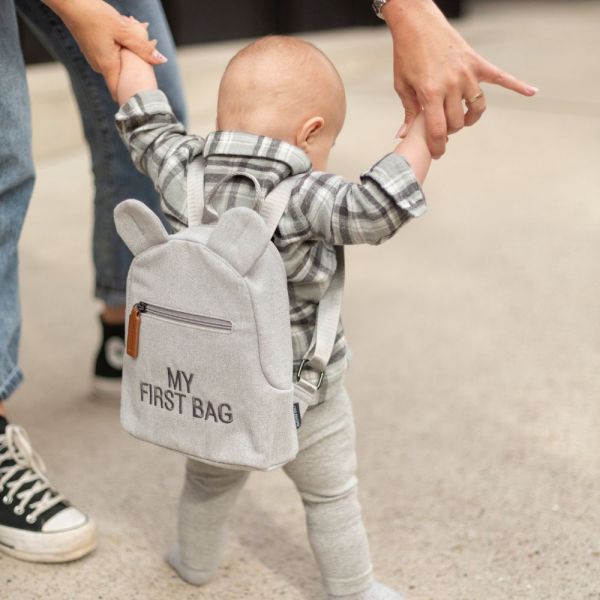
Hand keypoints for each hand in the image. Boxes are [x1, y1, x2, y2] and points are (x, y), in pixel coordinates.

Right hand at [44, 0, 166, 99]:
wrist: (69, 2)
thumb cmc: (94, 15)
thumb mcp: (123, 30)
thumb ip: (143, 47)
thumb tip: (161, 60)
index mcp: (107, 66)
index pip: (120, 93)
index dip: (133, 96)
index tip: (145, 92)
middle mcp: (100, 67)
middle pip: (124, 74)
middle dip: (137, 64)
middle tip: (148, 40)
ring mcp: (95, 59)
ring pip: (119, 61)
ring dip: (128, 50)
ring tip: (131, 29)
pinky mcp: (94, 51)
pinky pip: (112, 53)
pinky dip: (120, 44)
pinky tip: (121, 28)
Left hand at [383, 0, 536, 157]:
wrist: (417, 24)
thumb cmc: (406, 55)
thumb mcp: (402, 86)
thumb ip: (409, 112)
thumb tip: (403, 136)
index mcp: (430, 92)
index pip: (438, 130)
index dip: (437, 146)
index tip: (437, 153)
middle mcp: (451, 84)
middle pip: (458, 121)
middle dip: (450, 130)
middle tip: (443, 127)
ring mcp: (466, 73)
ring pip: (476, 107)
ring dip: (470, 117)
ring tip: (463, 118)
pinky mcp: (476, 62)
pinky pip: (500, 77)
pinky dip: (517, 85)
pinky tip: (532, 92)